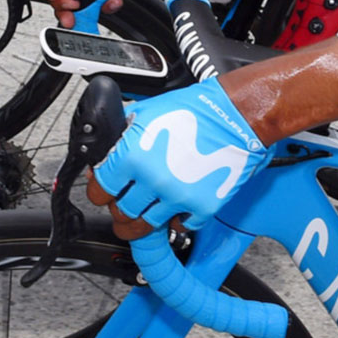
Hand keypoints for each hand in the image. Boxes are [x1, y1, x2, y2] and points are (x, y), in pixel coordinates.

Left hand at [88, 82, 269, 229]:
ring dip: (139, 223)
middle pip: (120, 213)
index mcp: (133, 156)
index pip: (99, 192)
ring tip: (141, 217)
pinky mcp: (202, 207)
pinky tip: (176, 208)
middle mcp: (153, 181)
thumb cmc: (197, 110)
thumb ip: (122, 131)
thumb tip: (104, 148)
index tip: (105, 190)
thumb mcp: (148, 110)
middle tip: (125, 202)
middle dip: (119, 208)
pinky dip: (176, 220)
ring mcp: (179, 197)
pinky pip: (180, 227)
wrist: (238, 117)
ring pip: (145, 227)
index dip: (100, 191)